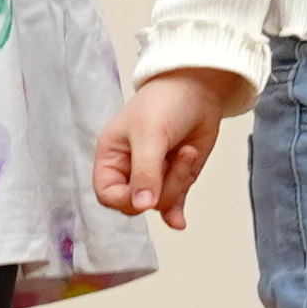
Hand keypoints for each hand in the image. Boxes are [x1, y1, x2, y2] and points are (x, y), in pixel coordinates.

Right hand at [95, 70, 235, 228]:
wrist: (199, 86)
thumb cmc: (165, 100)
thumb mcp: (150, 133)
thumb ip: (145, 171)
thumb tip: (143, 206)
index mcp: (111, 156)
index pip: (107, 194)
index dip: (125, 199)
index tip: (148, 191)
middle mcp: (129, 169)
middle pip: (135, 204)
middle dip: (160, 188)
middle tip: (176, 159)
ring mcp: (154, 175)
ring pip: (159, 203)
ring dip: (177, 182)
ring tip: (188, 151)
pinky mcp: (176, 178)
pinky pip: (173, 205)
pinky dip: (177, 212)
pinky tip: (180, 221)